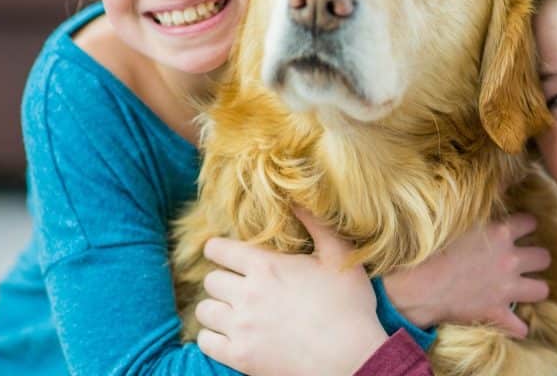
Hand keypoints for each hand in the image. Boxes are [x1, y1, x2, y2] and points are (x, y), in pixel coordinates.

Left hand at [195, 208, 388, 375]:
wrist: (352, 357)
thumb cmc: (349, 306)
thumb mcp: (339, 255)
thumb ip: (316, 224)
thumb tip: (296, 200)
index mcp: (266, 266)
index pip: (219, 250)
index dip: (218, 249)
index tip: (223, 254)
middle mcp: (247, 294)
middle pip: (210, 280)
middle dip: (222, 280)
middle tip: (238, 286)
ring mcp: (241, 327)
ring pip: (204, 310)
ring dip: (216, 308)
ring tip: (233, 311)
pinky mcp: (240, 356)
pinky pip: (205, 342)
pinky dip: (213, 338)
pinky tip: (229, 335)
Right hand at [383, 213, 550, 337]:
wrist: (418, 285)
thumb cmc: (432, 246)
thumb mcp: (459, 214)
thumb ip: (485, 197)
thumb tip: (505, 175)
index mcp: (501, 232)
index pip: (530, 222)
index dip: (526, 225)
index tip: (519, 228)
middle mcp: (510, 259)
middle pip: (543, 257)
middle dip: (537, 257)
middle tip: (524, 259)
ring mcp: (506, 288)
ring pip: (541, 290)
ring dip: (534, 288)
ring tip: (524, 288)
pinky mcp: (497, 312)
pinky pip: (519, 326)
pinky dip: (517, 326)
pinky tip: (513, 324)